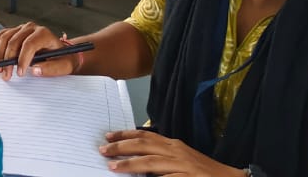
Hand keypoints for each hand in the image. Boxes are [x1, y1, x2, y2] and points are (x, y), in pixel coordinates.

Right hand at [0, 22, 82, 81]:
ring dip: (0, 55)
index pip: (29, 44)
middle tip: (6, 75)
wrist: (61, 53)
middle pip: (14, 42)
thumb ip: (51, 69)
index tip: (20, 73)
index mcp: (44, 34)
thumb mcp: (63, 66)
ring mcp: (22, 28)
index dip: (22, 59)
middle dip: (8, 60)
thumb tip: (35, 70)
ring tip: (0, 69)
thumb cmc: (62, 59)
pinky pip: (2, 36)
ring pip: (5, 38)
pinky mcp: (15, 31)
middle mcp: (31, 28)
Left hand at [99, 130, 243, 175]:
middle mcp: (176, 151)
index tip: (108, 136)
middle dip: (121, 147)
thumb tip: (138, 161)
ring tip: (113, 166)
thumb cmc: (203, 172)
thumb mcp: (181, 160)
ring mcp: (182, 165)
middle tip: (103, 150)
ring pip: (150, 162)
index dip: (125, 135)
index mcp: (173, 145)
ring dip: (130, 164)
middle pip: (143, 145)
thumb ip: (161, 159)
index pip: (145, 136)